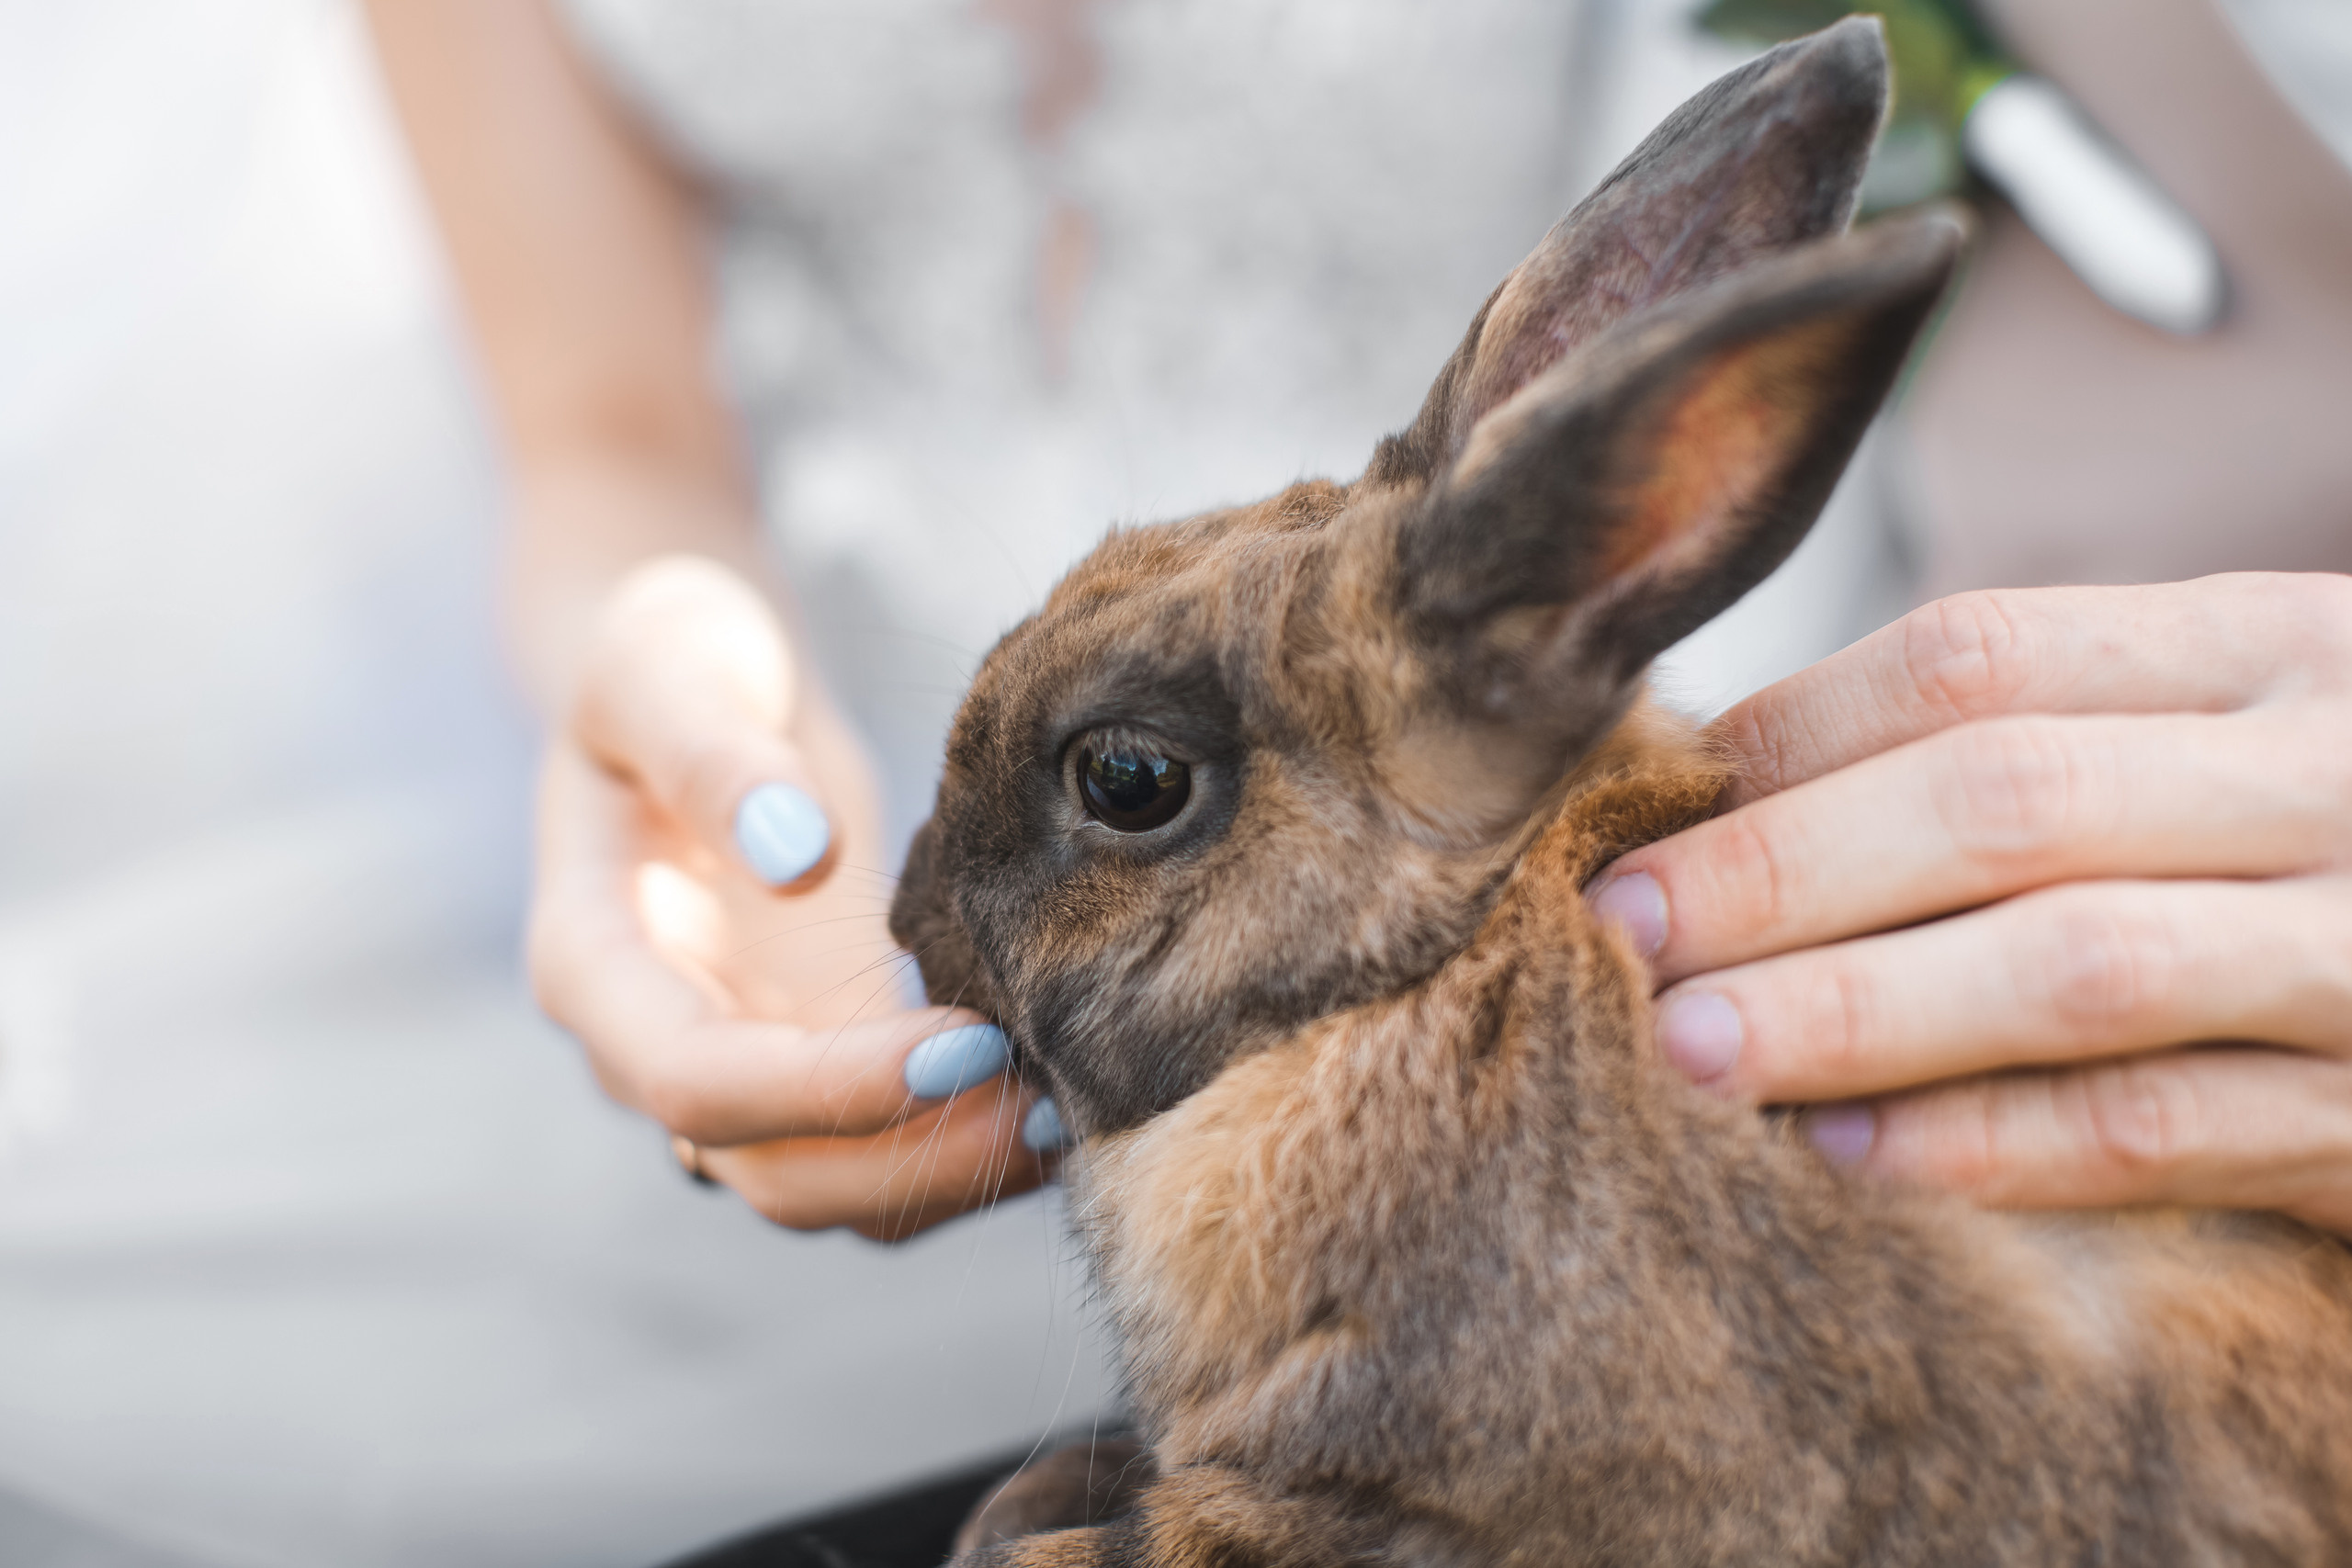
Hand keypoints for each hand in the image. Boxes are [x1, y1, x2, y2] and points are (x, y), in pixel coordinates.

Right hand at [528, 556, 1052, 1238]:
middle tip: (1047, 1101)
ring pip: (834, 1188)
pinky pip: (882, 1146)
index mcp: (592, 962)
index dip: (828, 1087)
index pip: (695, 1080)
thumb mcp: (672, 665)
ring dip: (947, 1173)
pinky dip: (961, 1141)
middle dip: (909, 1158)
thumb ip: (718, 752)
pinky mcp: (812, 1059)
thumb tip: (797, 855)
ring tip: (1072, 1114)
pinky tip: (1060, 1093)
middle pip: (769, 1173)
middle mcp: (655, 1044)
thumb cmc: (672, 658)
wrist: (695, 685)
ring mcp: (738, 1065)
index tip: (966, 1039)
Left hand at [1590, 573, 2351, 1237]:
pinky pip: (2170, 1132)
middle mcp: (2331, 769)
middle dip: (1780, 873)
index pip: (1980, 657)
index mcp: (2267, 642)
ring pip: (2075, 965)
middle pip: (2003, 799)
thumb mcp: (2231, 720)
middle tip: (1614, 935)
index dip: (1786, 740)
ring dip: (1856, 1012)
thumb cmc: (2336, 820)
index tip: (1637, 809)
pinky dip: (1993, 1147)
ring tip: (1685, 1050)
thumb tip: (1734, 784)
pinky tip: (1846, 1153)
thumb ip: (2044, 730)